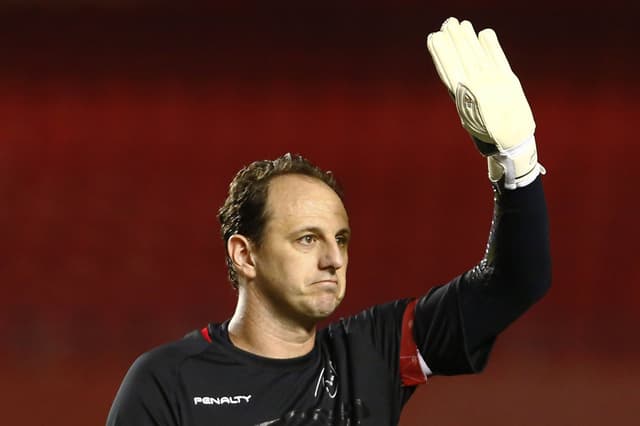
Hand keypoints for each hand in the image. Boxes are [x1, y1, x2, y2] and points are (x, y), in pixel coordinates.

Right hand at [427, 17, 544, 188]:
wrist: (513, 142)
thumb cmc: (485, 131)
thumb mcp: (466, 114)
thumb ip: (460, 92)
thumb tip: (452, 70)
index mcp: (463, 96)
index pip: (449, 68)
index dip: (441, 52)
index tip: (434, 37)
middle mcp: (478, 86)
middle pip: (463, 57)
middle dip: (455, 39)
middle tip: (448, 23)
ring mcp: (495, 81)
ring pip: (478, 54)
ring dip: (469, 38)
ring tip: (462, 24)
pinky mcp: (510, 80)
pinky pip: (498, 57)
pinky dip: (491, 45)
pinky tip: (484, 33)